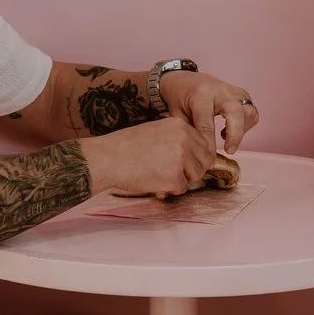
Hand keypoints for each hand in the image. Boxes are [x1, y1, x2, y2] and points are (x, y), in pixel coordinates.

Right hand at [83, 117, 214, 198]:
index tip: (188, 163)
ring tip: (161, 175)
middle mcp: (185, 139)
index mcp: (181, 125)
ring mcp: (181, 158)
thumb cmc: (126, 146)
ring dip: (182, 180)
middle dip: (193, 170)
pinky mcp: (174, 176)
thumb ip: (177, 139)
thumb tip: (193, 155)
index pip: (205, 144)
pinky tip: (155, 181)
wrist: (108, 158)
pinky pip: (182, 188)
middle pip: (205, 161)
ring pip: (195, 175)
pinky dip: (170, 189)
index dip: (197, 157)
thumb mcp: (156, 131)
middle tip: (175, 173)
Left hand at [159, 69, 260, 152]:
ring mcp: (233, 91)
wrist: (184, 80)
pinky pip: (251, 112)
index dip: (209, 144)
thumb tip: (200, 155)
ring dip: (241, 130)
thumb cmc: (179, 98)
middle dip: (235, 135)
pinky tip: (228, 130)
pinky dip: (244, 125)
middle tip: (229, 150)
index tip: (208, 158)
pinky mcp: (241, 95)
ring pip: (249, 112)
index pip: (207, 124)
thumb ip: (189, 134)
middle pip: (236, 112)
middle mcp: (220, 90)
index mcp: (201, 95)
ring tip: (224, 137)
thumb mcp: (177, 116)